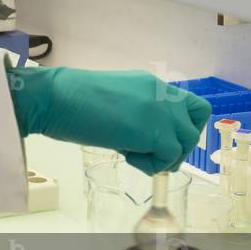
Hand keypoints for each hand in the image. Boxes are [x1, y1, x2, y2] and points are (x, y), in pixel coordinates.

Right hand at [7, 67, 211, 174]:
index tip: (163, 139)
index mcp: (151, 85)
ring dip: (164, 156)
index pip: (190, 106)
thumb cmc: (70, 101)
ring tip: (134, 155)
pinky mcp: (154, 131)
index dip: (183, 126)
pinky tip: (127, 156)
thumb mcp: (115, 101)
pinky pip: (168, 157)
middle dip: (177, 146)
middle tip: (151, 154)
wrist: (55, 98)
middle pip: (195, 124)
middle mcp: (162, 94)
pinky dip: (150, 164)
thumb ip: (137, 113)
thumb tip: (143, 139)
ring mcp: (160, 111)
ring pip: (186, 142)